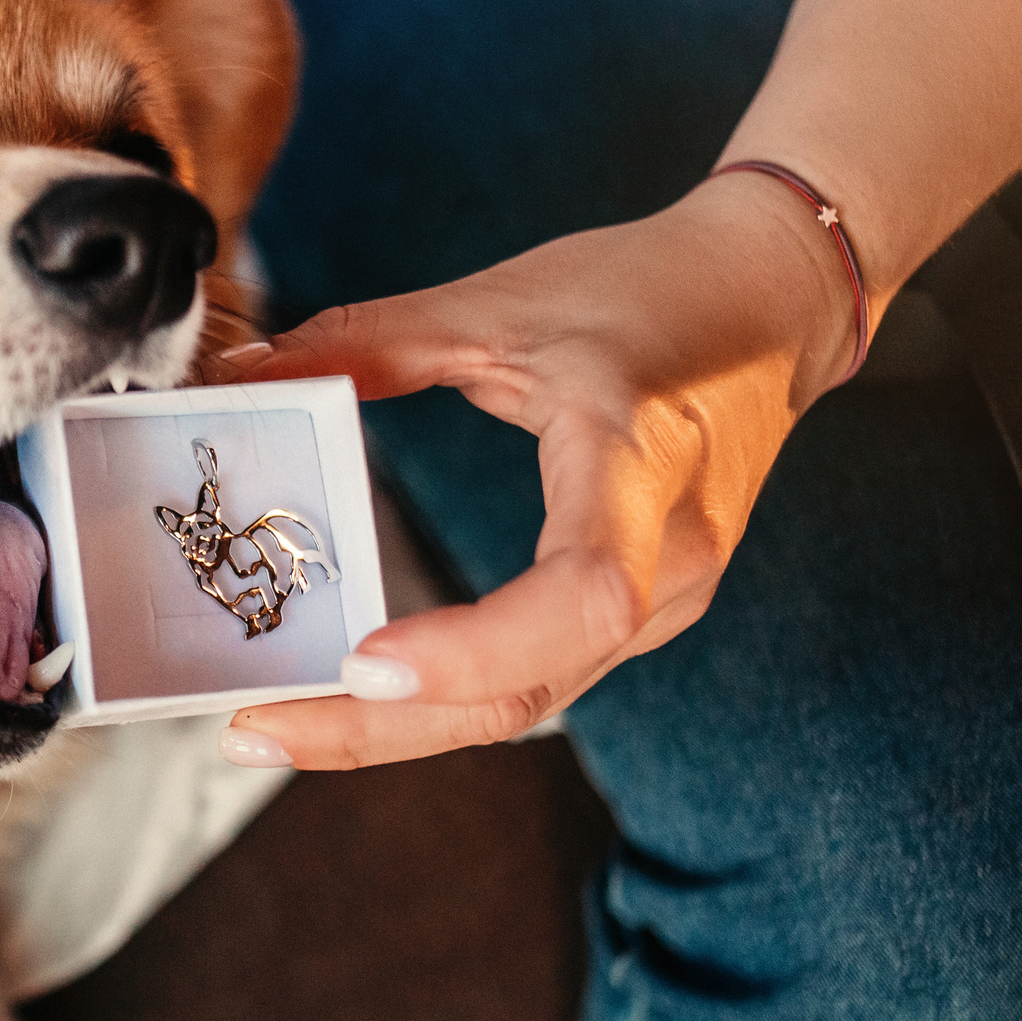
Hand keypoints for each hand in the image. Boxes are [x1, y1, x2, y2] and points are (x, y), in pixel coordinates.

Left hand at [209, 176, 856, 769]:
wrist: (777, 301)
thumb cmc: (649, 289)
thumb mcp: (502, 302)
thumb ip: (368, 339)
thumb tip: (244, 369)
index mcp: (639, 466)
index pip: (580, 596)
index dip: (473, 647)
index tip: (364, 663)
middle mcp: (666, 559)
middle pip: (530, 688)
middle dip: (383, 726)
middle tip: (252, 731)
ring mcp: (665, 598)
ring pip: (528, 700)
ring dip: (401, 727)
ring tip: (276, 726)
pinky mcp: (644, 609)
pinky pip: (538, 675)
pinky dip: (444, 694)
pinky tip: (357, 694)